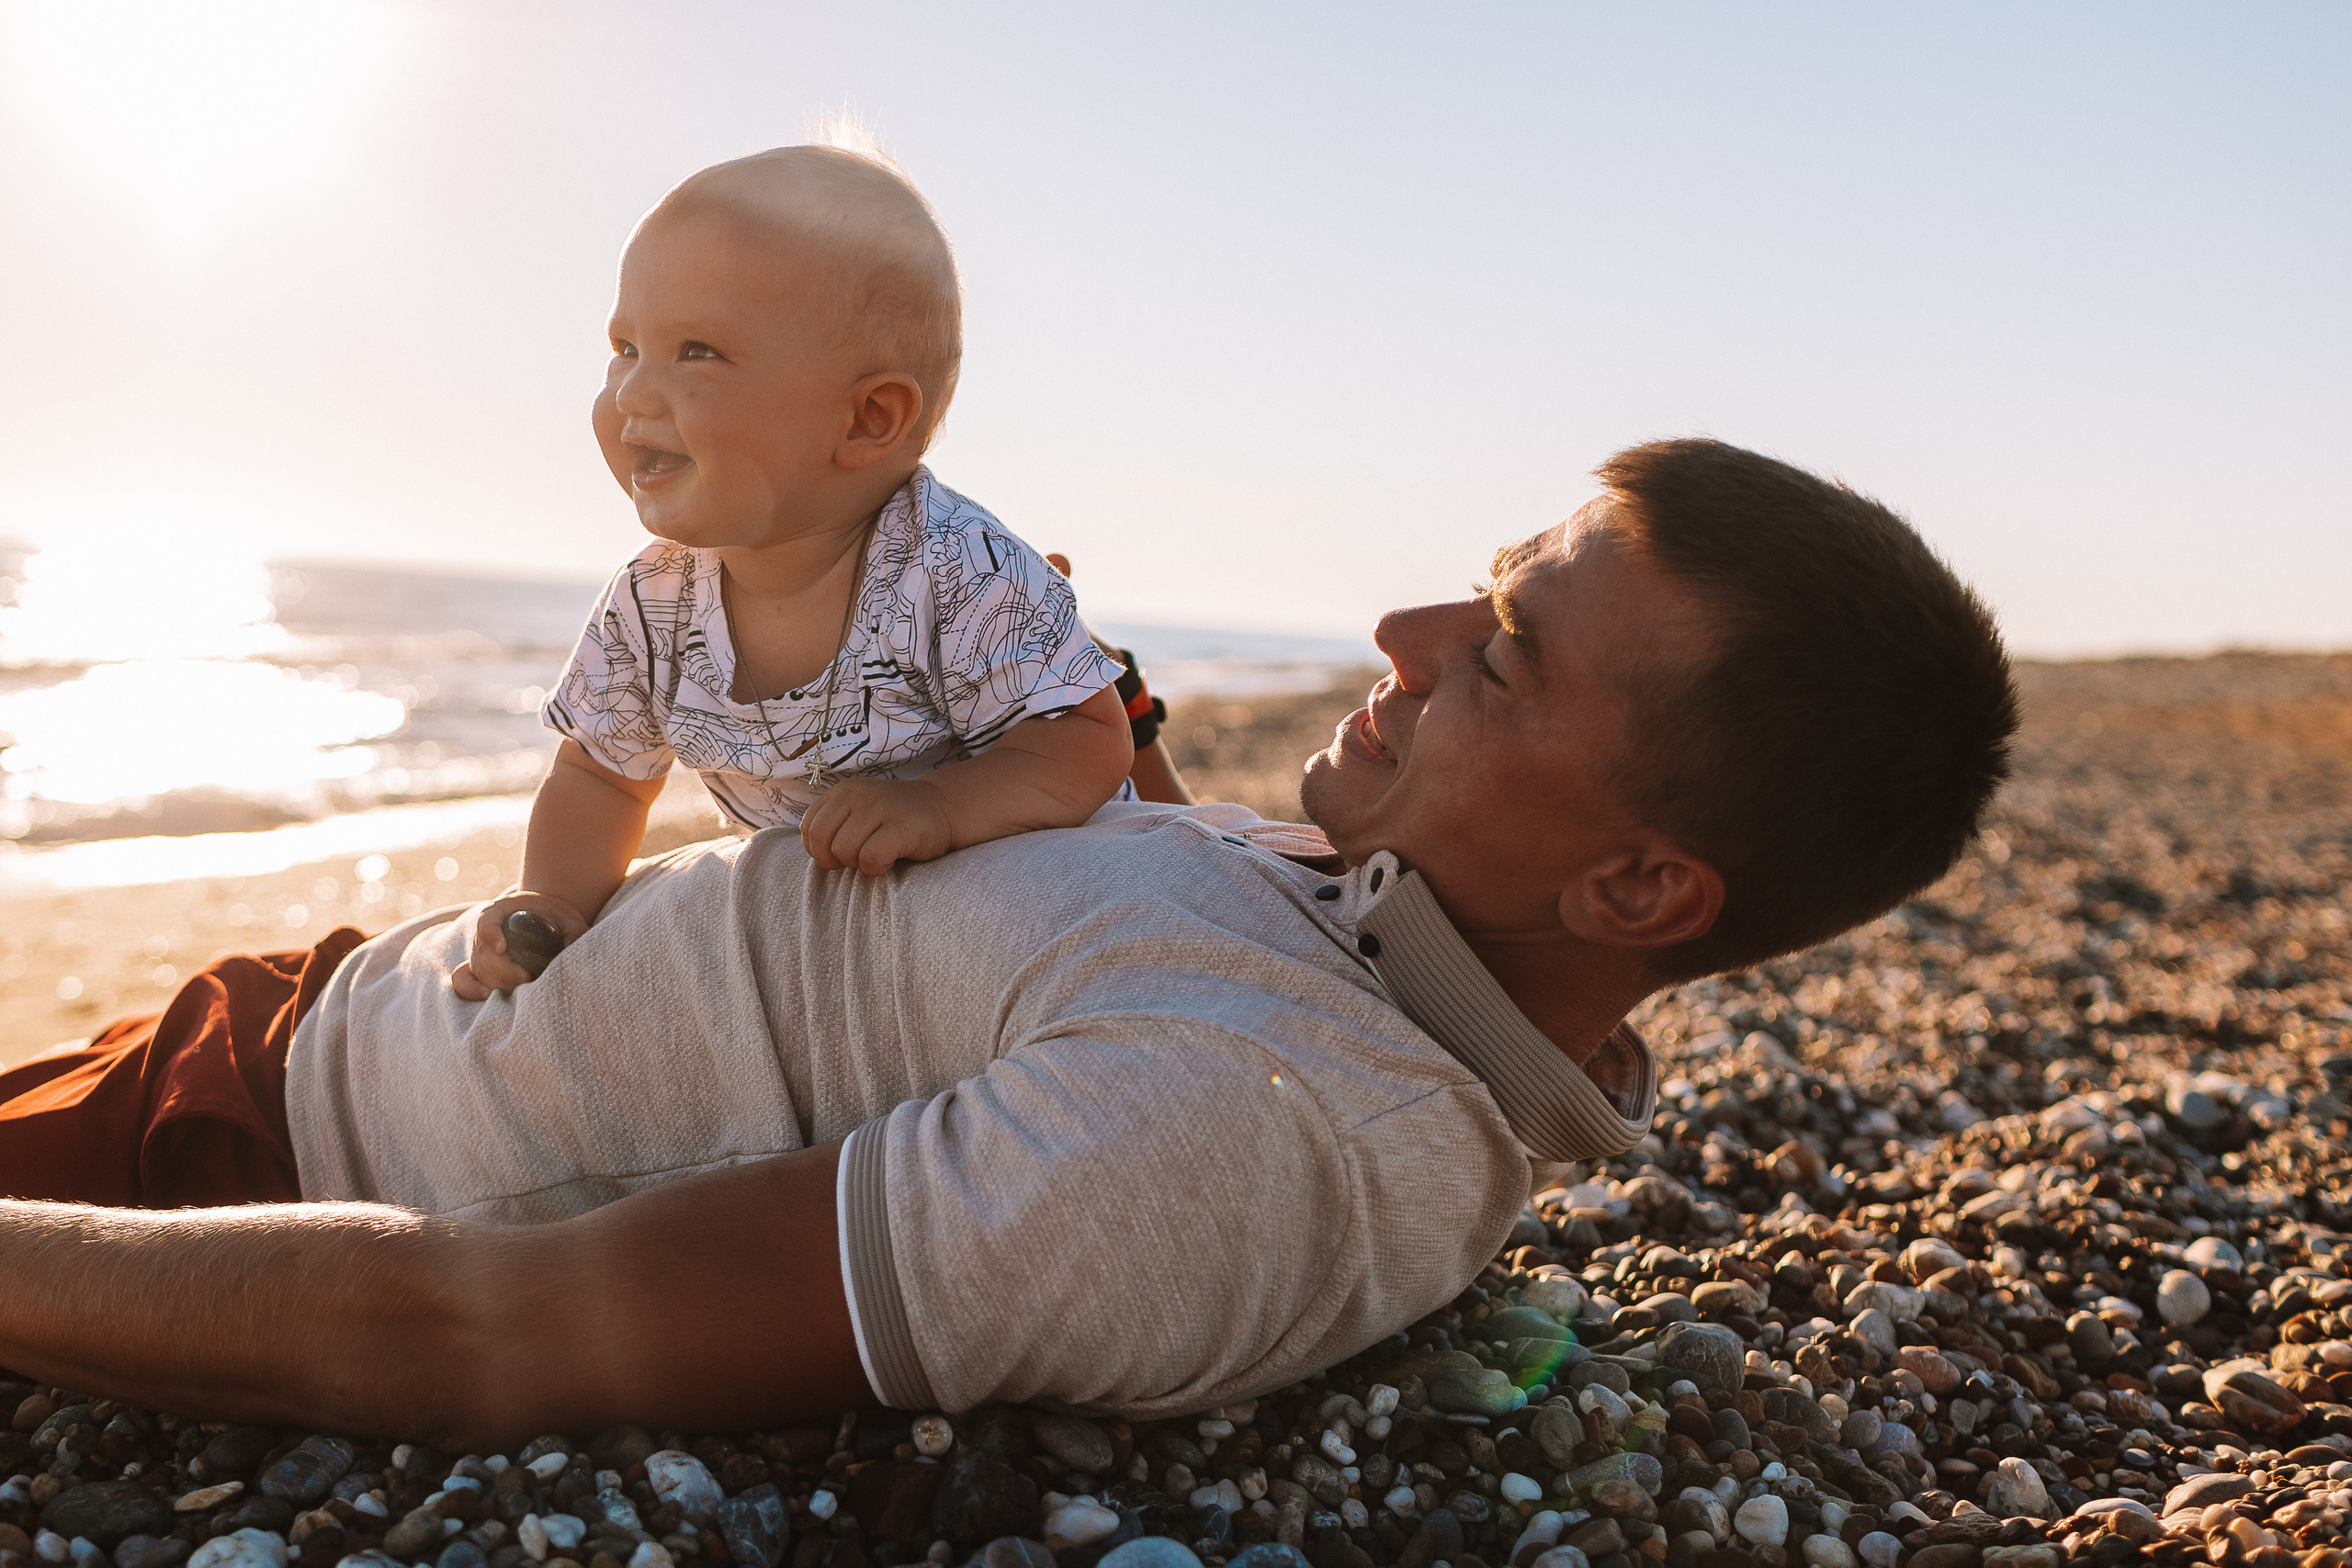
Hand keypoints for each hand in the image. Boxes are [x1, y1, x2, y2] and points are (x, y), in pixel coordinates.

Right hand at [451, 891, 588, 999]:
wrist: (548, 918)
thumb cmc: (558, 917)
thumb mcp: (569, 919)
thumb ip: (574, 932)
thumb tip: (575, 951)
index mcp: (501, 910)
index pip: (486, 921)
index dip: (490, 934)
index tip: (502, 947)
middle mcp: (485, 931)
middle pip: (483, 953)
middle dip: (503, 969)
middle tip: (526, 977)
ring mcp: (480, 951)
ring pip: (480, 970)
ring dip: (499, 982)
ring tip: (523, 986)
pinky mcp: (479, 968)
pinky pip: (462, 979)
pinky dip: (470, 988)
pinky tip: (487, 995)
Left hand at [799, 776, 952, 874]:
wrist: (942, 809)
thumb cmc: (895, 822)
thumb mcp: (858, 813)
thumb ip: (834, 825)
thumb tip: (814, 852)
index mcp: (842, 791)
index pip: (809, 827)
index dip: (819, 850)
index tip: (840, 854)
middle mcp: (858, 793)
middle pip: (821, 840)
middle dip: (835, 860)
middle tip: (859, 858)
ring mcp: (881, 807)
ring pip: (844, 850)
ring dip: (859, 864)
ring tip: (878, 855)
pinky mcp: (902, 826)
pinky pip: (871, 857)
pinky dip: (877, 868)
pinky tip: (890, 860)